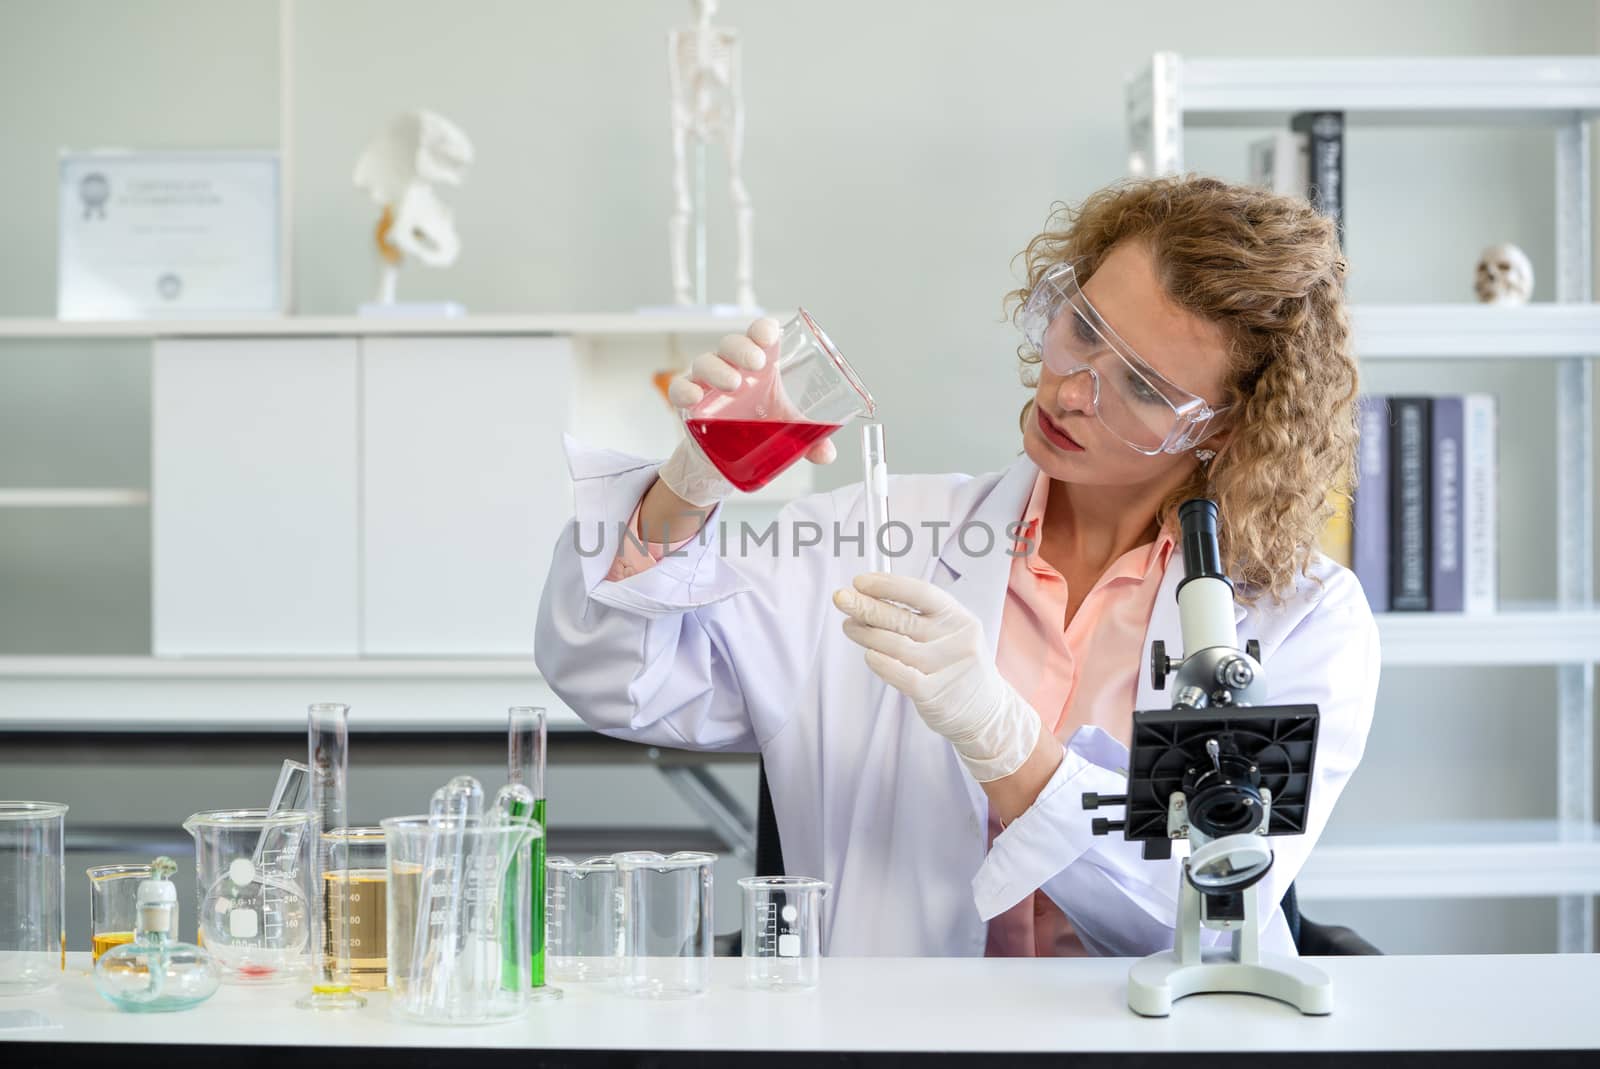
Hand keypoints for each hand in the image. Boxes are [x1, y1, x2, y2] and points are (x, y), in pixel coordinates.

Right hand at [657, 317, 835, 506]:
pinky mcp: (689, 402)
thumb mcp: (787, 430)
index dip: (762, 329)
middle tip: (757, 363)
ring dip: (718, 369)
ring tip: (733, 384)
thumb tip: (826, 455)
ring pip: (706, 362)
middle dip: (743, 348)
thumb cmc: (759, 426)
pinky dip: (685, 389)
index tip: (770, 335)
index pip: (759, 335)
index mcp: (760, 364)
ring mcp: (708, 382)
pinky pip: (680, 388)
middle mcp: (732, 366)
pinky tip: (695, 397)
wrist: (729, 454)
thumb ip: (810, 440)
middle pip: (732, 344)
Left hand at [833, 573, 1041, 781]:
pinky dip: (881, 663)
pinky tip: (867, 654)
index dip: (888, 585)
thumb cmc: (956, 667)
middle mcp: (956, 640)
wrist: (984, 714)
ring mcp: (947, 668)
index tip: (860, 581)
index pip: (921, 593)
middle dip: (867, 606)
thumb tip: (869, 599)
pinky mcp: (936, 694)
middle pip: (903, 618)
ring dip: (866, 634)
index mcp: (960, 618)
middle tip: (840, 598)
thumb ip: (918, 618)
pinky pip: (901, 674)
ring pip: (896, 645)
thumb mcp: (950, 635)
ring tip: (849, 626)